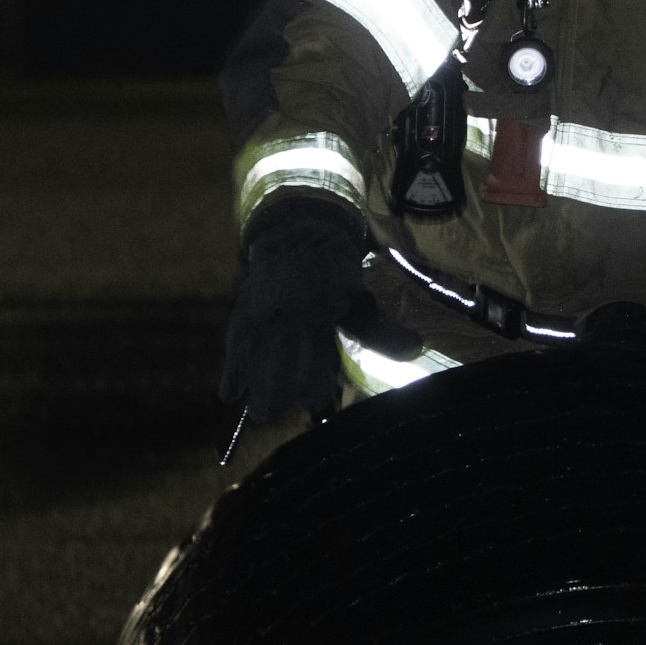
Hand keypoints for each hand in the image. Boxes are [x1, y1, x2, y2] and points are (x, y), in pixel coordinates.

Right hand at [220, 201, 364, 421]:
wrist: (297, 234)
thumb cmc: (333, 271)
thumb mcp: (359, 300)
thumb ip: (379, 332)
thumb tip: (414, 349)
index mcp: (317, 322)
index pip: (312, 376)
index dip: (315, 392)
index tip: (320, 398)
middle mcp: (284, 327)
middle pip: (276, 384)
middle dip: (283, 400)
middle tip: (289, 405)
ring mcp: (258, 324)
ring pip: (252, 373)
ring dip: (258, 394)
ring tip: (265, 411)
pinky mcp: (240, 319)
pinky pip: (231, 355)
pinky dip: (231, 377)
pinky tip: (232, 395)